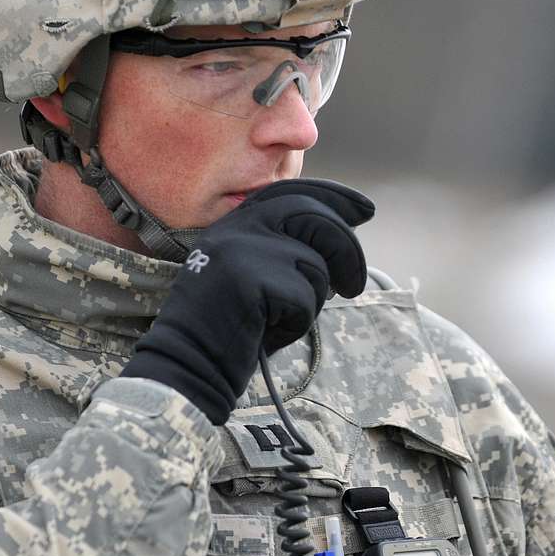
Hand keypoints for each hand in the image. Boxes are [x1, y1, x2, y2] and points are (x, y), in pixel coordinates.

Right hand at [119, 179, 373, 424]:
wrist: (189, 364)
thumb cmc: (230, 327)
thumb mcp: (256, 276)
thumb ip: (287, 249)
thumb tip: (344, 232)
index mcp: (235, 224)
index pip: (292, 191)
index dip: (334, 197)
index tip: (365, 210)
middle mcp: (237, 229)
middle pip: (314, 217)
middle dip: (347, 250)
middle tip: (354, 285)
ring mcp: (241, 252)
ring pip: (314, 264)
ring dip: (313, 300)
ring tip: (283, 317)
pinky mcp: (248, 280)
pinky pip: (303, 298)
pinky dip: (296, 323)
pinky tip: (268, 331)